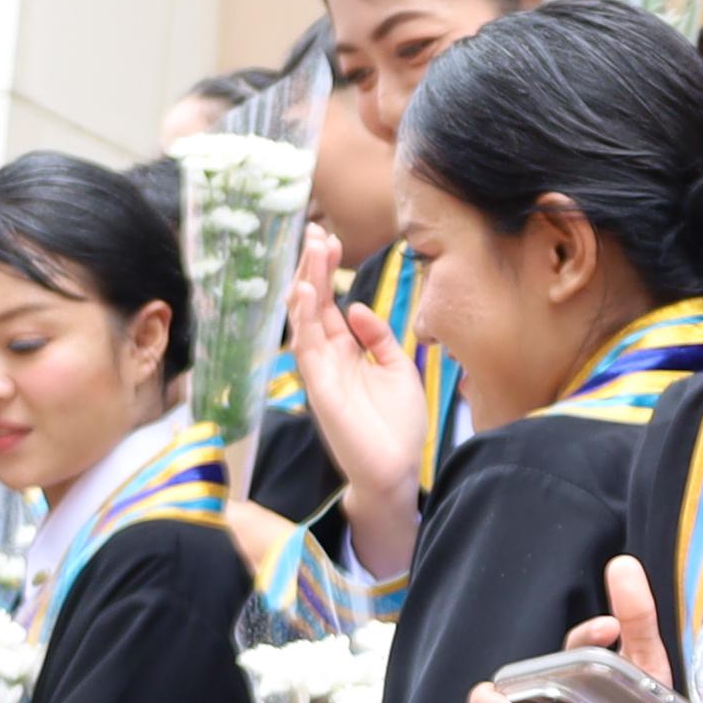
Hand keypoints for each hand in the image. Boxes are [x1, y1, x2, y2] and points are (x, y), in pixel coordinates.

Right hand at [278, 229, 427, 572]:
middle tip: (313, 231)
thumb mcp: (398, 369)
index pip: (330, 304)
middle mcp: (328, 359)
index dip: (327, 271)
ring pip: (305, 320)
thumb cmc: (396, 426)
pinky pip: (305, 349)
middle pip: (314, 305)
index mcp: (347, 353)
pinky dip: (304, 320)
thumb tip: (356, 307)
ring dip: (306, 283)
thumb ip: (379, 337)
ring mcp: (320, 373)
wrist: (396, 471)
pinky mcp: (318, 389)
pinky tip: (305, 292)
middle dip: (312, 268)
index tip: (328, 238)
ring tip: (310, 249)